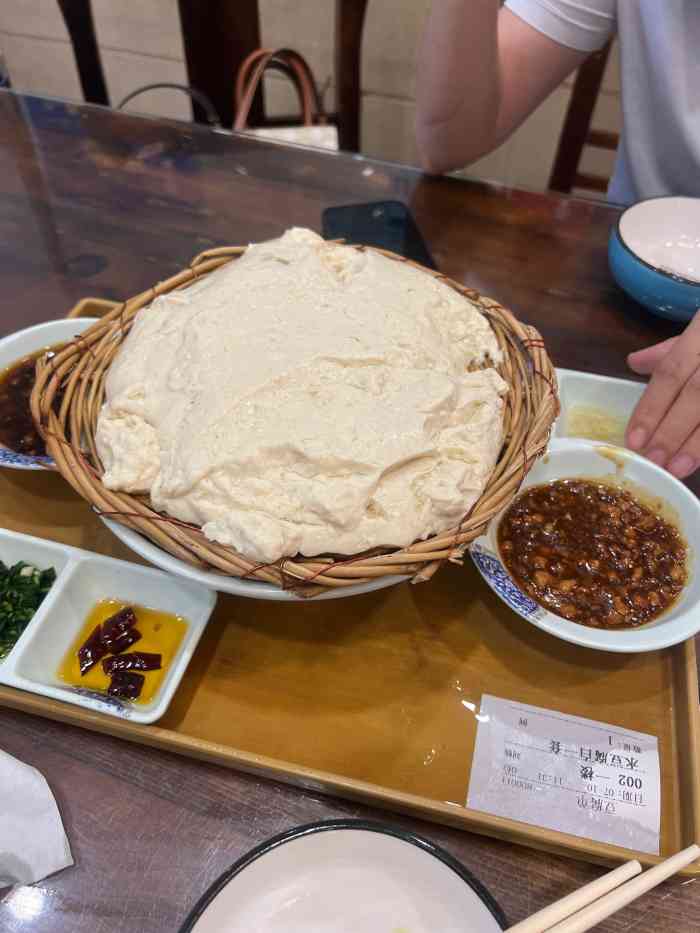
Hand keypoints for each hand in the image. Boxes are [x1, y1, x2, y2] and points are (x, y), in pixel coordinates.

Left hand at [625, 312, 699, 478]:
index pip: (671, 372)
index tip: (633, 439)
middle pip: (696, 394)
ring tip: (677, 468)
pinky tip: (699, 460)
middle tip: (653, 460)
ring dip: (697, 443)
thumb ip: (670, 351)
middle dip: (672, 430)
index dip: (651, 407)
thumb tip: (634, 362)